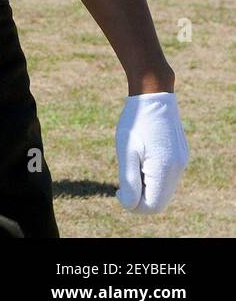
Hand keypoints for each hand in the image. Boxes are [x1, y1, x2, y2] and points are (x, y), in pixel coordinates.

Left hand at [116, 92, 188, 213]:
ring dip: (145, 185)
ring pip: (163, 189)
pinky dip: (152, 175)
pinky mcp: (180, 155)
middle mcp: (178, 168)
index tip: (118, 190)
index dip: (133, 205)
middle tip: (122, 178)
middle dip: (139, 196)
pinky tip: (140, 157)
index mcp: (165, 169)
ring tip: (131, 163)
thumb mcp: (126, 150)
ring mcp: (181, 161)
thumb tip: (131, 204)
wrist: (152, 94)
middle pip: (159, 200)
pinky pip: (166, 176)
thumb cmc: (135, 120)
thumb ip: (129, 179)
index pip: (152, 206)